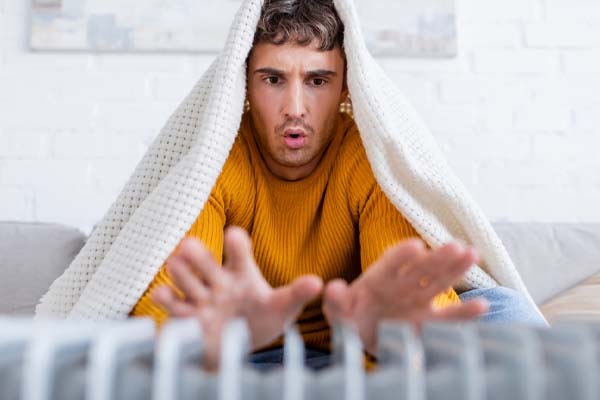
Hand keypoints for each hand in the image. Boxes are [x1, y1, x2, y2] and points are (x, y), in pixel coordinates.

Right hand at [152, 226, 322, 368]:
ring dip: (178, 270)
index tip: (234, 235)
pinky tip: (164, 293)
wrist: (239, 347)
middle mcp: (218, 280)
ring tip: (175, 263)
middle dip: (197, 253)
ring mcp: (200, 297)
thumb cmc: (261, 320)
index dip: (236, 243)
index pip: (238, 250)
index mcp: (241, 272)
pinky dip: (164, 298)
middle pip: (204, 259)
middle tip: (189, 245)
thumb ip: (297, 294)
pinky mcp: (187, 317)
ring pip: (183, 275)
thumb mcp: (282, 307)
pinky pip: (170, 303)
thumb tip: (318, 282)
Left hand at [322, 239, 488, 354]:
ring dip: (455, 269)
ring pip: (438, 283)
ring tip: (473, 255)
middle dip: (437, 258)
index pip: (390, 264)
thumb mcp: (337, 311)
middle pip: (421, 269)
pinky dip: (464, 314)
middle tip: (456, 245)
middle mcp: (401, 285)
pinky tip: (483, 307)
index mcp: (377, 279)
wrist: (361, 333)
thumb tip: (332, 287)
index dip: (402, 255)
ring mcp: (416, 301)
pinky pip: (447, 318)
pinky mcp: (426, 321)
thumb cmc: (349, 317)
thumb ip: (335, 301)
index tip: (416, 246)